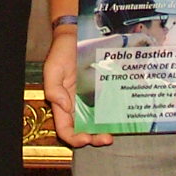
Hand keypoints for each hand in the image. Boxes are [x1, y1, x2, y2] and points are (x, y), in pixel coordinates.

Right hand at [43, 30, 111, 147]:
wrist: (75, 36)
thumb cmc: (62, 52)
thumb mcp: (52, 69)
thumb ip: (54, 89)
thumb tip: (64, 107)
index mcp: (62, 103)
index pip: (65, 129)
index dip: (74, 138)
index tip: (85, 139)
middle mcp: (76, 105)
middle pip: (84, 130)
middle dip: (95, 138)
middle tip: (107, 138)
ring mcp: (90, 99)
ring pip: (97, 122)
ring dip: (105, 130)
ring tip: (115, 131)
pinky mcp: (101, 90)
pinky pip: (108, 106)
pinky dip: (114, 114)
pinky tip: (122, 116)